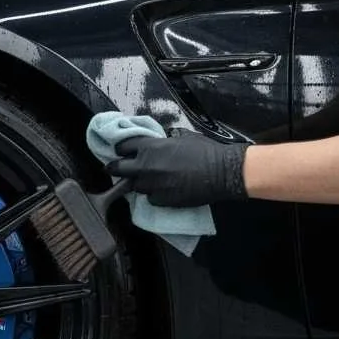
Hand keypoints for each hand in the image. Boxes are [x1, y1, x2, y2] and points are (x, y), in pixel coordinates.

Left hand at [106, 131, 249, 207]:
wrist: (222, 172)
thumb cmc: (205, 151)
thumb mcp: (182, 138)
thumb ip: (163, 142)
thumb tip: (158, 142)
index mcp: (150, 147)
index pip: (122, 146)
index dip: (121, 149)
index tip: (121, 151)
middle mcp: (145, 166)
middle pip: (117, 169)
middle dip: (116, 168)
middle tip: (117, 169)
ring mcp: (152, 185)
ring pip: (135, 186)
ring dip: (138, 182)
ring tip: (148, 180)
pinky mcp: (161, 200)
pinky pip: (150, 198)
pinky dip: (154, 195)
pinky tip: (163, 191)